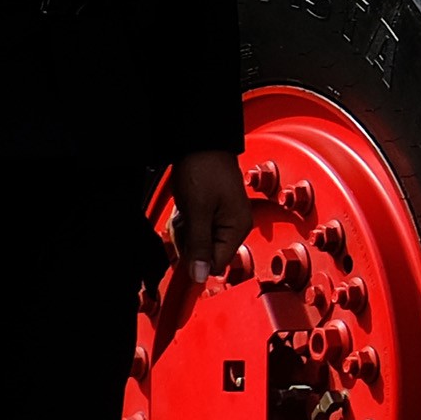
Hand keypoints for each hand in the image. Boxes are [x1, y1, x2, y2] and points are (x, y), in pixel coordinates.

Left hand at [166, 147, 249, 280]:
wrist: (200, 142)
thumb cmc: (204, 169)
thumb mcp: (198, 211)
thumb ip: (199, 246)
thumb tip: (200, 276)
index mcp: (237, 228)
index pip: (215, 264)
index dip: (195, 258)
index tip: (183, 243)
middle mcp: (234, 226)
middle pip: (205, 255)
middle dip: (188, 242)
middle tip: (185, 220)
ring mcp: (223, 219)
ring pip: (198, 243)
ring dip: (185, 231)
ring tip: (185, 211)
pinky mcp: (212, 213)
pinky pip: (196, 230)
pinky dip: (186, 222)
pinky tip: (185, 209)